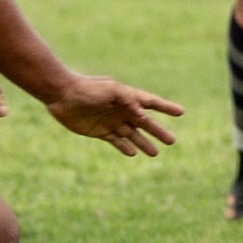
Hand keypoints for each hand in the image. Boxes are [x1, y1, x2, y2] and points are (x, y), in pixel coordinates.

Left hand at [46, 74, 182, 156]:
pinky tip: (132, 153)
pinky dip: (124, 147)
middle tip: (172, 141)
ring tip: (156, 153)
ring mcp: (111, 121)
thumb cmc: (88, 89)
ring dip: (144, 143)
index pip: (151, 103)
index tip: (180, 112)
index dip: (166, 107)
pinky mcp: (99, 131)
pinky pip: (116, 141)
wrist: (62, 95)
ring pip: (132, 135)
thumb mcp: (111, 90)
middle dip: (158, 131)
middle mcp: (122, 110)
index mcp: (127, 97)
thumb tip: (143, 116)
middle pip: (145, 123)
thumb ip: (128, 101)